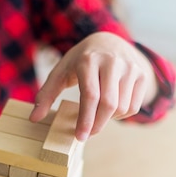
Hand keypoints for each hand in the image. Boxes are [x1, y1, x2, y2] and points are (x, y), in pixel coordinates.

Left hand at [30, 32, 158, 140]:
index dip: (86, 119)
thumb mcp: (61, 71)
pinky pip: (133, 107)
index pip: (90, 95)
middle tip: (86, 134)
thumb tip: (34, 118)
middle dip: (97, 124)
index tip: (80, 136)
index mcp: (89, 60)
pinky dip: (120, 115)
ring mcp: (130, 67)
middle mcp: (112, 62)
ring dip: (108, 119)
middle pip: (109, 104)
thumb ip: (46, 94)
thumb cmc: (80, 61)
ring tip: (97, 115)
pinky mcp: (141, 75)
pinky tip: (110, 109)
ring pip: (122, 108)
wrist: (109, 40)